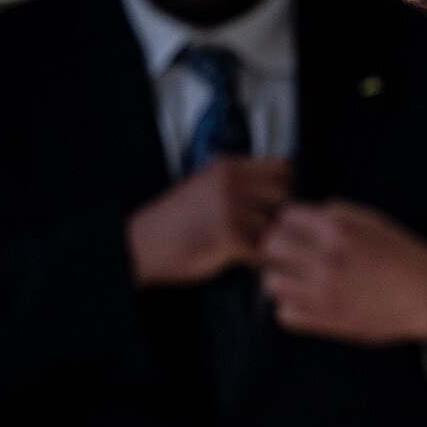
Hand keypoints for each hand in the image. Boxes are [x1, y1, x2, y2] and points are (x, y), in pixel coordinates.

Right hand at [127, 156, 290, 285]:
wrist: (141, 244)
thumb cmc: (174, 221)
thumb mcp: (205, 185)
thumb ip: (239, 182)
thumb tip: (282, 186)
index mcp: (226, 168)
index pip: (282, 168)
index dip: (285, 187)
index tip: (275, 202)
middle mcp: (230, 183)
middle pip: (284, 196)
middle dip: (279, 215)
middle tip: (265, 230)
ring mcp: (229, 209)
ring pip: (274, 226)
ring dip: (267, 241)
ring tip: (251, 246)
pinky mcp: (228, 236)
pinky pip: (260, 250)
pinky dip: (256, 259)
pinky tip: (244, 259)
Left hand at [260, 201, 426, 343]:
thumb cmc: (406, 257)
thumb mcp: (376, 221)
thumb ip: (338, 213)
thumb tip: (306, 216)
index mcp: (339, 230)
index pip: (285, 216)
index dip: (289, 221)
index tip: (297, 230)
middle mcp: (326, 259)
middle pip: (270, 245)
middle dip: (277, 246)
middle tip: (290, 253)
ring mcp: (324, 292)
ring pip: (271, 281)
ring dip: (282, 277)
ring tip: (298, 279)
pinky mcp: (327, 320)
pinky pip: (284, 313)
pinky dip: (291, 307)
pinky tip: (307, 301)